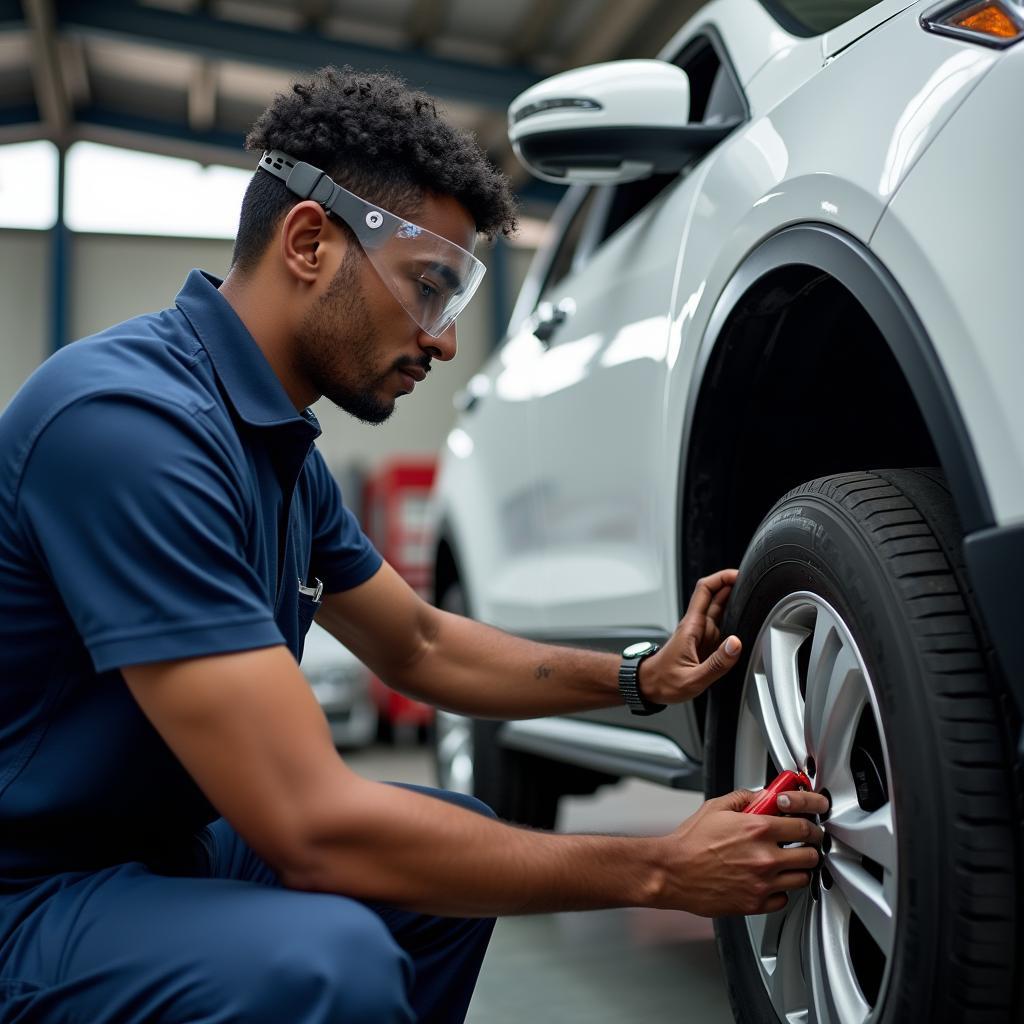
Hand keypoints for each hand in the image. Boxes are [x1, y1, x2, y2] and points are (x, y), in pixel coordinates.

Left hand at [641, 569, 741, 703]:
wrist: (648, 686)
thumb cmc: (664, 682)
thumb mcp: (692, 678)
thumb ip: (717, 663)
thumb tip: (736, 644)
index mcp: (691, 627)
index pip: (705, 590)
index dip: (722, 577)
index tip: (739, 575)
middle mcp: (696, 626)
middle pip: (715, 595)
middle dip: (732, 585)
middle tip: (754, 583)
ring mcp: (701, 634)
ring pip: (718, 608)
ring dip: (734, 600)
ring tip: (754, 596)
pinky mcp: (705, 643)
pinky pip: (721, 624)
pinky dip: (733, 617)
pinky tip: (744, 619)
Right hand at [653, 788, 827, 916]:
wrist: (673, 872)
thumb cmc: (690, 843)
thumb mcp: (715, 808)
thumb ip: (744, 798)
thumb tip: (762, 796)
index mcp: (757, 829)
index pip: (803, 827)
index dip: (809, 826)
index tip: (807, 826)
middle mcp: (764, 857)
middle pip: (810, 856)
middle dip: (808, 848)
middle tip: (800, 846)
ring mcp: (762, 883)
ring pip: (802, 879)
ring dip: (797, 870)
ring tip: (784, 864)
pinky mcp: (755, 904)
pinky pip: (783, 899)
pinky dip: (780, 891)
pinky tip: (768, 881)